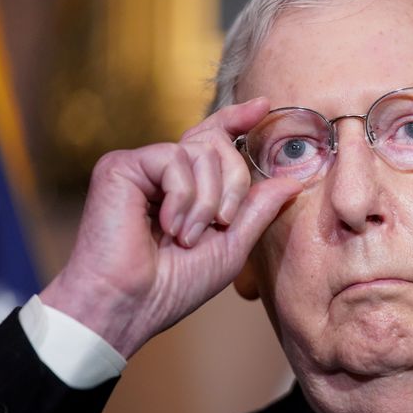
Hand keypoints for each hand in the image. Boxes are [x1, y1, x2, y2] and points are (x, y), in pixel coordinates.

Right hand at [40, 98, 301, 357]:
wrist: (129, 306)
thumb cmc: (174, 285)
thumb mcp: (231, 246)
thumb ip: (258, 210)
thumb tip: (292, 180)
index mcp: (187, 186)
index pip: (214, 140)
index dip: (237, 120)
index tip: (263, 106)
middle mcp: (163, 171)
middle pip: (217, 144)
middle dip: (233, 184)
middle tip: (222, 224)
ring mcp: (141, 166)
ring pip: (200, 152)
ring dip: (207, 200)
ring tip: (189, 237)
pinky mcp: (120, 166)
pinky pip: (173, 159)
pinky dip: (183, 196)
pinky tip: (171, 227)